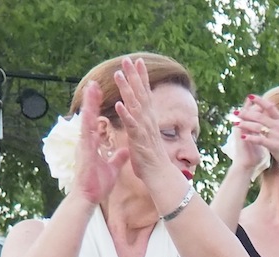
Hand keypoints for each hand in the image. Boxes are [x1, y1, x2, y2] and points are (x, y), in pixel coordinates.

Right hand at [72, 80, 127, 204]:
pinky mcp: (85, 152)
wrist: (88, 198)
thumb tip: (125, 150)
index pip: (95, 120)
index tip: (100, 92)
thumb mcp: (112, 167)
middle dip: (91, 99)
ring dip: (88, 104)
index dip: (97, 106)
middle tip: (94, 82)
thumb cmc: (97, 184)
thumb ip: (118, 157)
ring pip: (86, 120)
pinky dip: (89, 122)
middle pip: (88, 116)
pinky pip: (87, 134)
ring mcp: (84, 146)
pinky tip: (90, 111)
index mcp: (92, 143)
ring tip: (91, 88)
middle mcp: (86, 142)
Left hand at [110, 56, 175, 187]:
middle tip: (127, 59)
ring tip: (118, 74)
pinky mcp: (139, 140)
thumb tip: (140, 116)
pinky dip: (125, 114)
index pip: (145, 93)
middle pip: (141, 93)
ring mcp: (144, 129)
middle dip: (134, 75)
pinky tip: (118, 104)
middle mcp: (148, 120)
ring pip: (134, 105)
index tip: (137, 61)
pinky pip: (131, 125)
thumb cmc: (151, 159)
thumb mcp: (145, 137)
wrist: (160, 175)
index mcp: (148, 119)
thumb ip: (142, 124)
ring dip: (127, 89)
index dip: (141, 77)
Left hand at [234, 95, 278, 169]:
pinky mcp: (274, 145)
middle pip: (260, 116)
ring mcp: (277, 135)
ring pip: (257, 127)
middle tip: (236, 112)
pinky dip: (250, 138)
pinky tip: (242, 137)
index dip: (260, 100)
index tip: (250, 96)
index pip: (270, 106)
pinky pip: (260, 139)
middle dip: (246, 113)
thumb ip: (276, 123)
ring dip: (245, 125)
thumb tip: (268, 115)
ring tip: (235, 123)